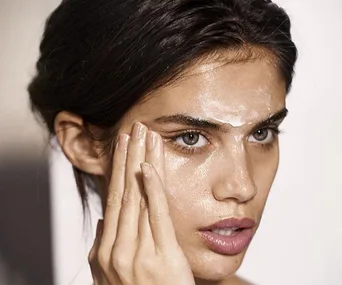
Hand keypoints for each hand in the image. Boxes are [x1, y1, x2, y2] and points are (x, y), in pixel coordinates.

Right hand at [88, 122, 194, 284]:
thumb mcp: (112, 275)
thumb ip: (104, 245)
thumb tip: (104, 217)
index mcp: (105, 250)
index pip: (113, 198)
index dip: (118, 168)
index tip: (122, 144)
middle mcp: (117, 248)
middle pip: (124, 191)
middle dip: (128, 156)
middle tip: (132, 128)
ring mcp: (138, 252)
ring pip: (139, 197)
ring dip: (142, 162)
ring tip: (144, 136)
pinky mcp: (162, 256)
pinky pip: (156, 215)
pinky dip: (153, 188)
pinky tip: (151, 166)